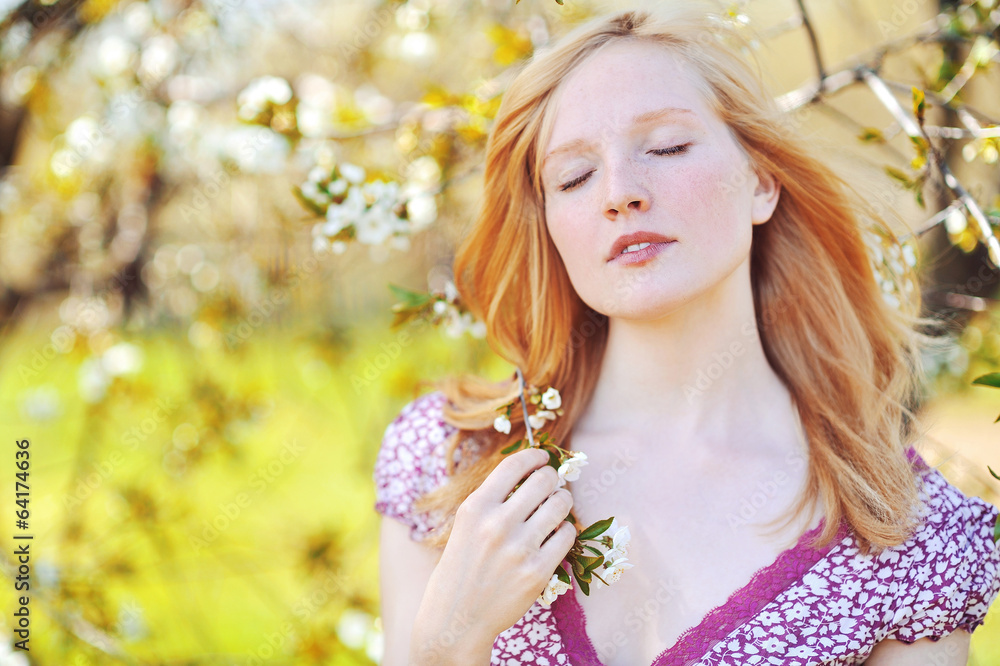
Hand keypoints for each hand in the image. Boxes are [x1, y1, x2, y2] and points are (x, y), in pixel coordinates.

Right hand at [410, 446, 576, 662]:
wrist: (456, 619)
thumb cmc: (461, 567)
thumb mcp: (465, 525)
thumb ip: (492, 500)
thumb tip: (530, 473)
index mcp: (475, 507)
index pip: (514, 465)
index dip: (534, 455)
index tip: (543, 457)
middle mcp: (497, 524)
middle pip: (544, 480)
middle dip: (552, 478)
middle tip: (552, 485)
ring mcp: (519, 548)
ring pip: (561, 504)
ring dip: (563, 501)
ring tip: (558, 506)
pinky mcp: (537, 572)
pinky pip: (567, 535)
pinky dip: (566, 530)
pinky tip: (556, 534)